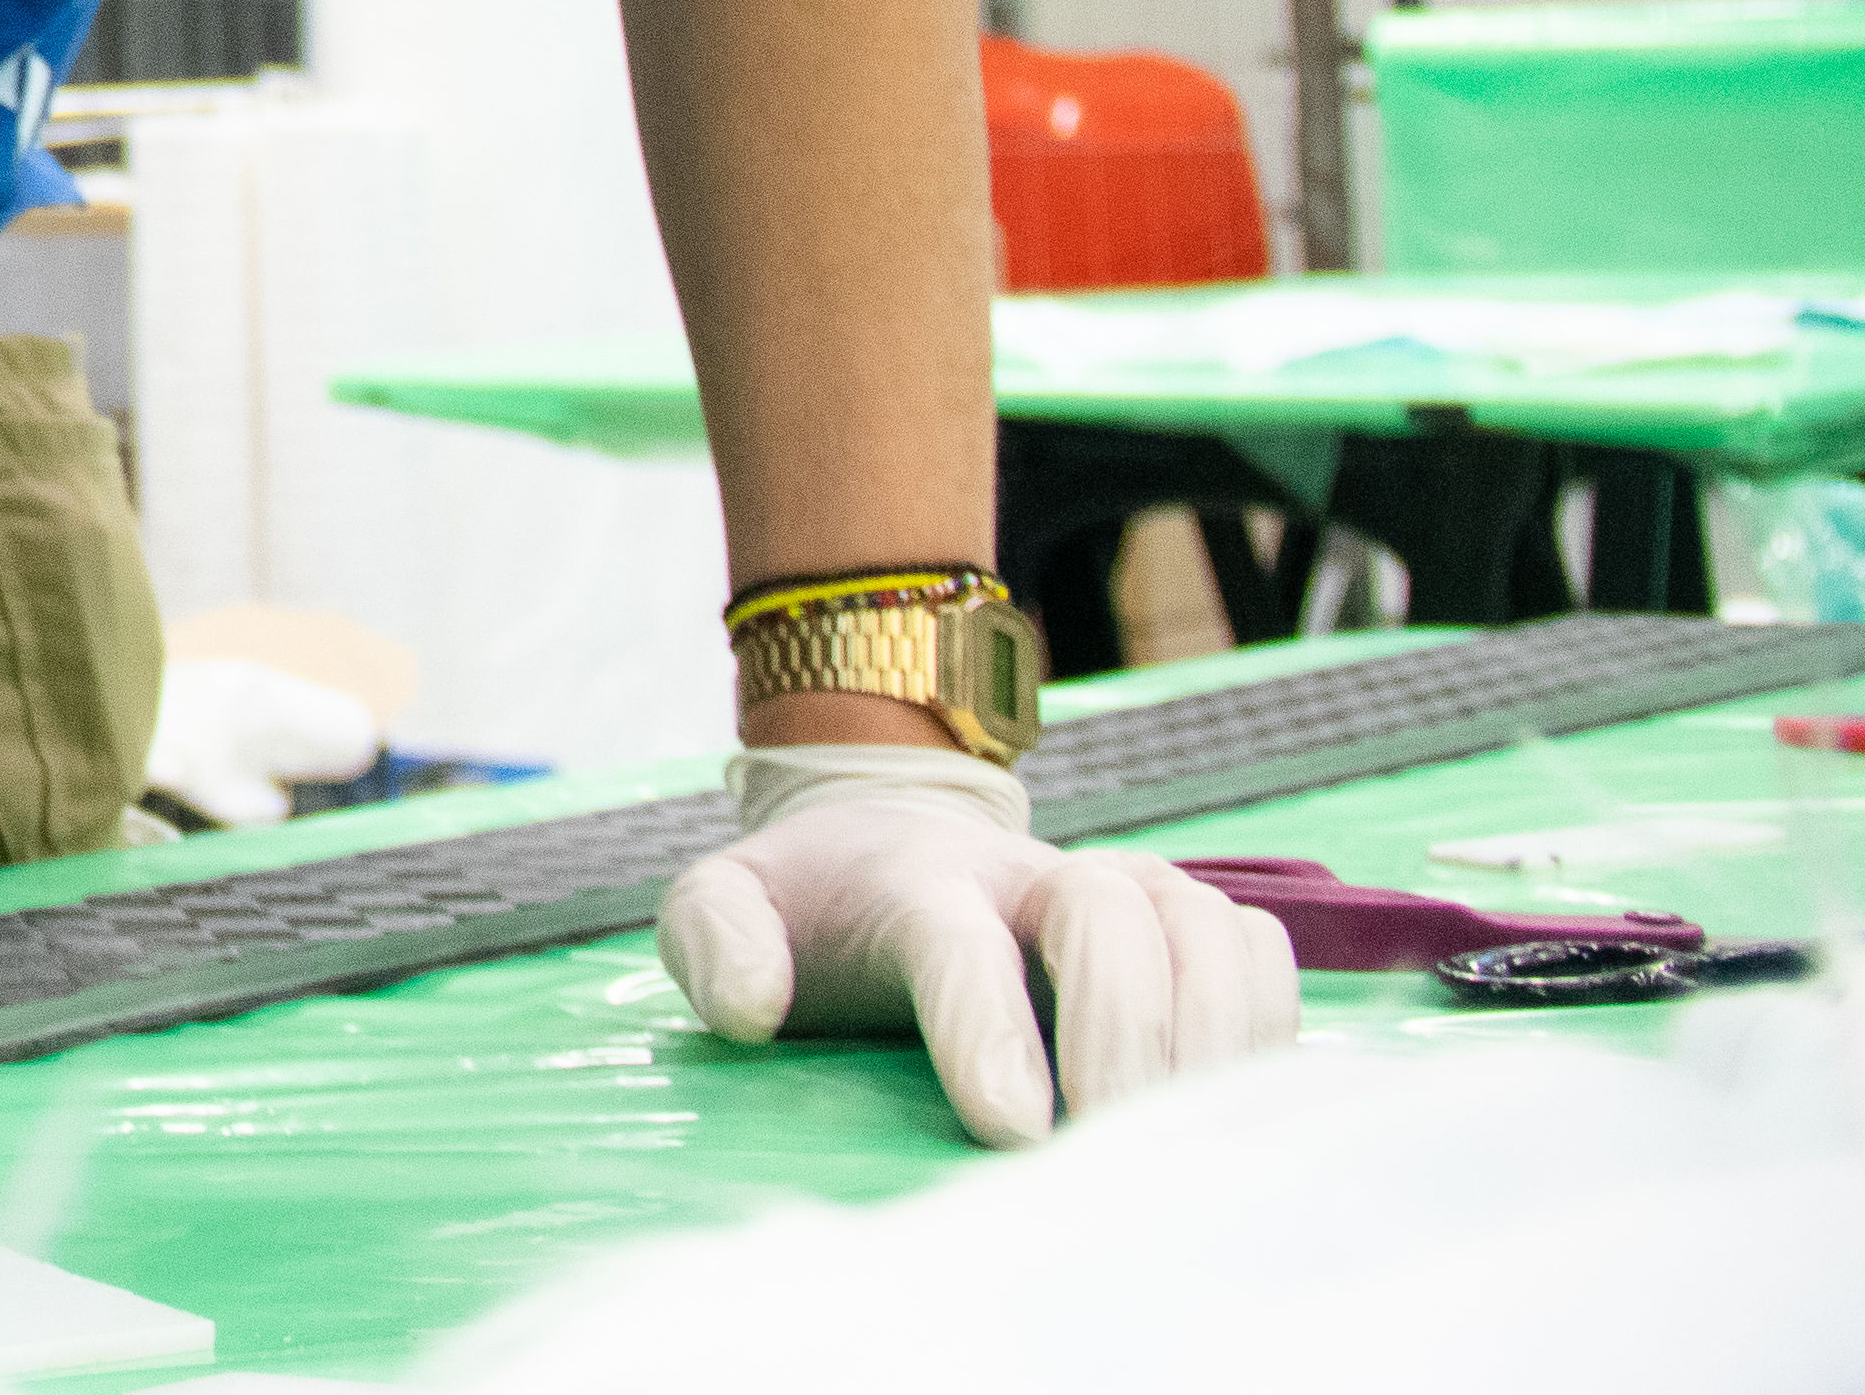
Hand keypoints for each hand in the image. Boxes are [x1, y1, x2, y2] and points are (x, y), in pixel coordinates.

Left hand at [653, 741, 1298, 1146]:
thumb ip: (713, 942)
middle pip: (1108, 913)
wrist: (890, 836)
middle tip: (1105, 1142)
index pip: (956, 942)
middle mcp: (1033, 874)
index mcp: (914, 878)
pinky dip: (1266, 1025)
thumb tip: (754, 1010)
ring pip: (1205, 927)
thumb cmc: (813, 907)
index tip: (1010, 1130)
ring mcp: (1125, 888)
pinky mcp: (1189, 922)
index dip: (987, 1029)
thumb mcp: (723, 902)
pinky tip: (1230, 1106)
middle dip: (1119, 1027)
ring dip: (1211, 1031)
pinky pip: (1262, 956)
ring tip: (1183, 1137)